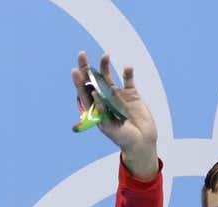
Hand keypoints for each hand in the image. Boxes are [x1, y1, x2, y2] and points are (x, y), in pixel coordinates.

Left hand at [72, 51, 157, 178]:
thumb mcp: (109, 126)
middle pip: (93, 81)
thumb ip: (102, 110)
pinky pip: (128, 80)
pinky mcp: (132, 94)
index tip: (75, 70)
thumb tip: (94, 93)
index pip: (84, 92)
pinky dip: (128, 73)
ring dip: (105, 66)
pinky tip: (127, 67)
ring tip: (105, 55)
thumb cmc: (122, 138)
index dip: (78, 81)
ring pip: (109, 77)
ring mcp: (118, 95)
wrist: (142, 141)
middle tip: (82, 54)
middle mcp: (104, 99)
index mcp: (96, 108)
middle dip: (87, 68)